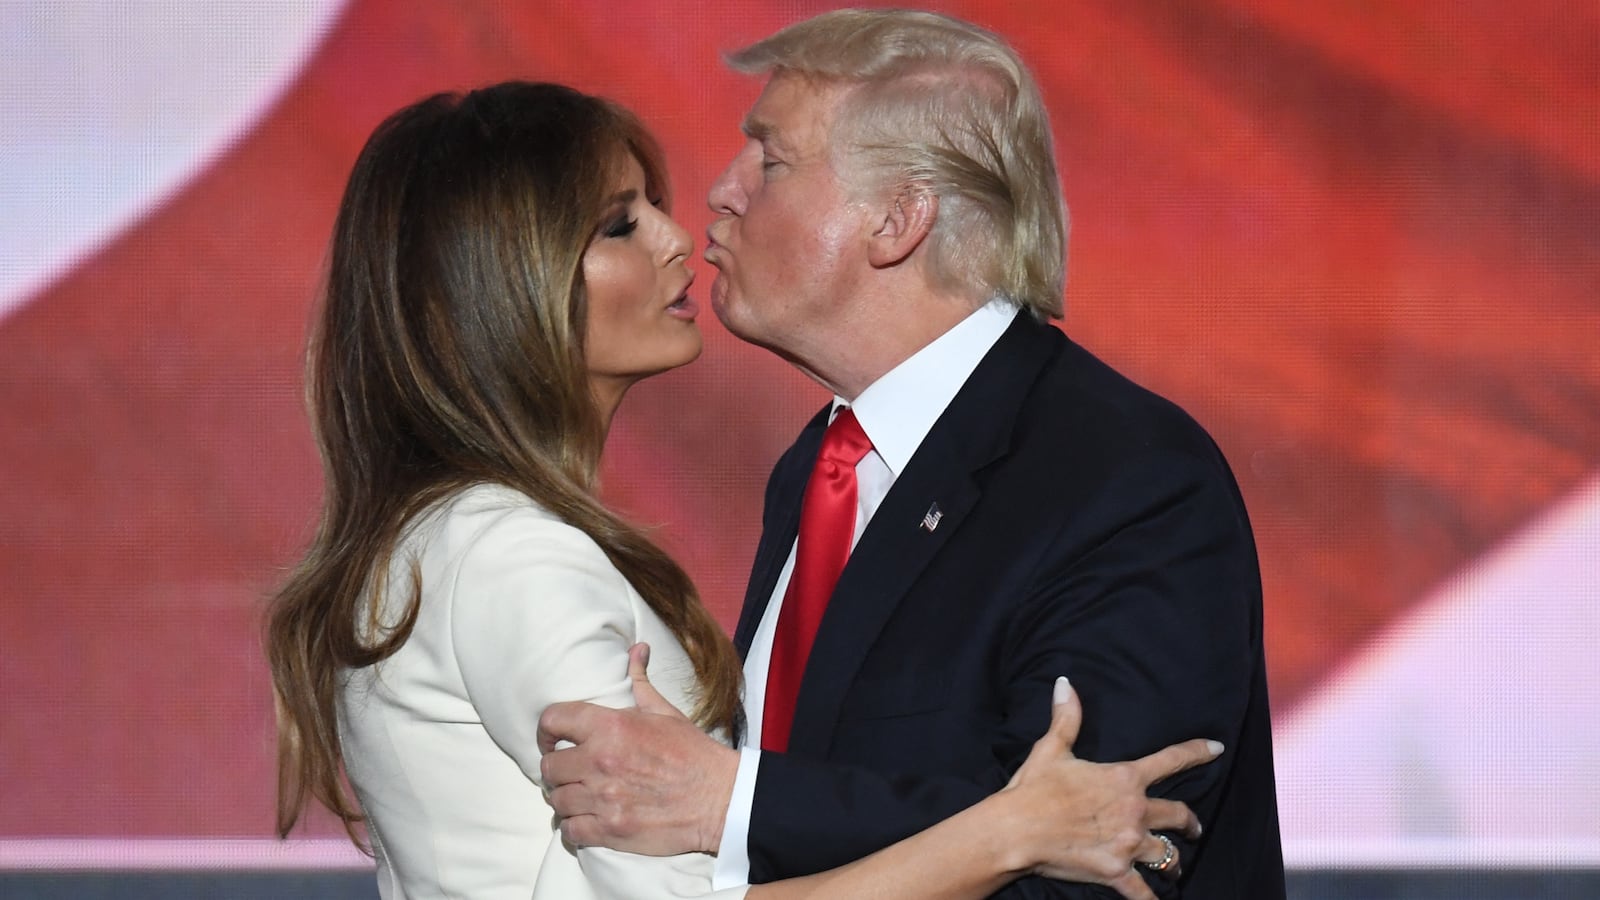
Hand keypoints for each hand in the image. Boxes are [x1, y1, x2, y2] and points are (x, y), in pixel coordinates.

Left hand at [536, 643, 739, 854]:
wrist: (719, 798)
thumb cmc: (693, 754)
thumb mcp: (665, 712)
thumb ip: (641, 681)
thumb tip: (637, 649)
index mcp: (611, 727)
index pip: (553, 720)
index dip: (545, 731)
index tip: (550, 740)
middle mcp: (600, 761)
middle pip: (549, 767)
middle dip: (557, 769)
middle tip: (570, 773)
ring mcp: (603, 799)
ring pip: (556, 801)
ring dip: (565, 799)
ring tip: (579, 797)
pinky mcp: (610, 830)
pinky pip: (570, 831)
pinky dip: (574, 828)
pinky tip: (587, 820)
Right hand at [1000, 677, 1220, 899]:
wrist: (1017, 830)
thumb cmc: (1034, 788)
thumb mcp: (1051, 749)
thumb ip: (1066, 717)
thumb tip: (1064, 683)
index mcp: (1124, 779)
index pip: (1170, 761)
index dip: (1197, 753)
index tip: (1218, 749)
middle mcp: (1135, 811)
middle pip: (1178, 815)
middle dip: (1190, 823)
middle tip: (1193, 828)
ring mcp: (1129, 844)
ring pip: (1167, 854)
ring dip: (1174, 861)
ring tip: (1175, 867)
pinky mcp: (1116, 872)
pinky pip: (1143, 892)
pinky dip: (1151, 899)